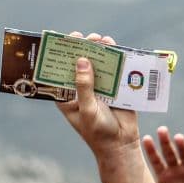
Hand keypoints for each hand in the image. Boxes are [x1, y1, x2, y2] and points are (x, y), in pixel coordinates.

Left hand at [54, 33, 139, 154]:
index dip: (63, 54)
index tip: (66, 40)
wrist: (121, 145)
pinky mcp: (116, 90)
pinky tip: (117, 49)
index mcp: (67, 95)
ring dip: (101, 52)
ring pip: (98, 66)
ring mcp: (99, 88)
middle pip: (81, 64)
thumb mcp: (87, 109)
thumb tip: (82, 60)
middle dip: (84, 49)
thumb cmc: (98, 132)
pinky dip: (117, 61)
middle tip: (88, 37)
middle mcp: (82, 89)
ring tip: (103, 39)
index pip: (62, 70)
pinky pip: (115, 73)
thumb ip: (84, 86)